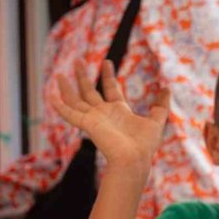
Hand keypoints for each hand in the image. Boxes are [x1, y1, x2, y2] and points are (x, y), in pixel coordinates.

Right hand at [52, 60, 170, 169]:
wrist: (134, 158)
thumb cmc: (145, 144)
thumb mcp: (156, 120)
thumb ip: (161, 105)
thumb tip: (167, 88)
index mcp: (119, 112)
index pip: (111, 89)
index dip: (108, 75)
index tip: (106, 62)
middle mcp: (104, 114)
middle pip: (90, 92)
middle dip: (84, 76)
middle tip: (79, 60)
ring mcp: (94, 119)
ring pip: (76, 100)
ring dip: (67, 88)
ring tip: (60, 74)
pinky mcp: (87, 124)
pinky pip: (70, 114)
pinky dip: (60, 106)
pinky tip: (50, 96)